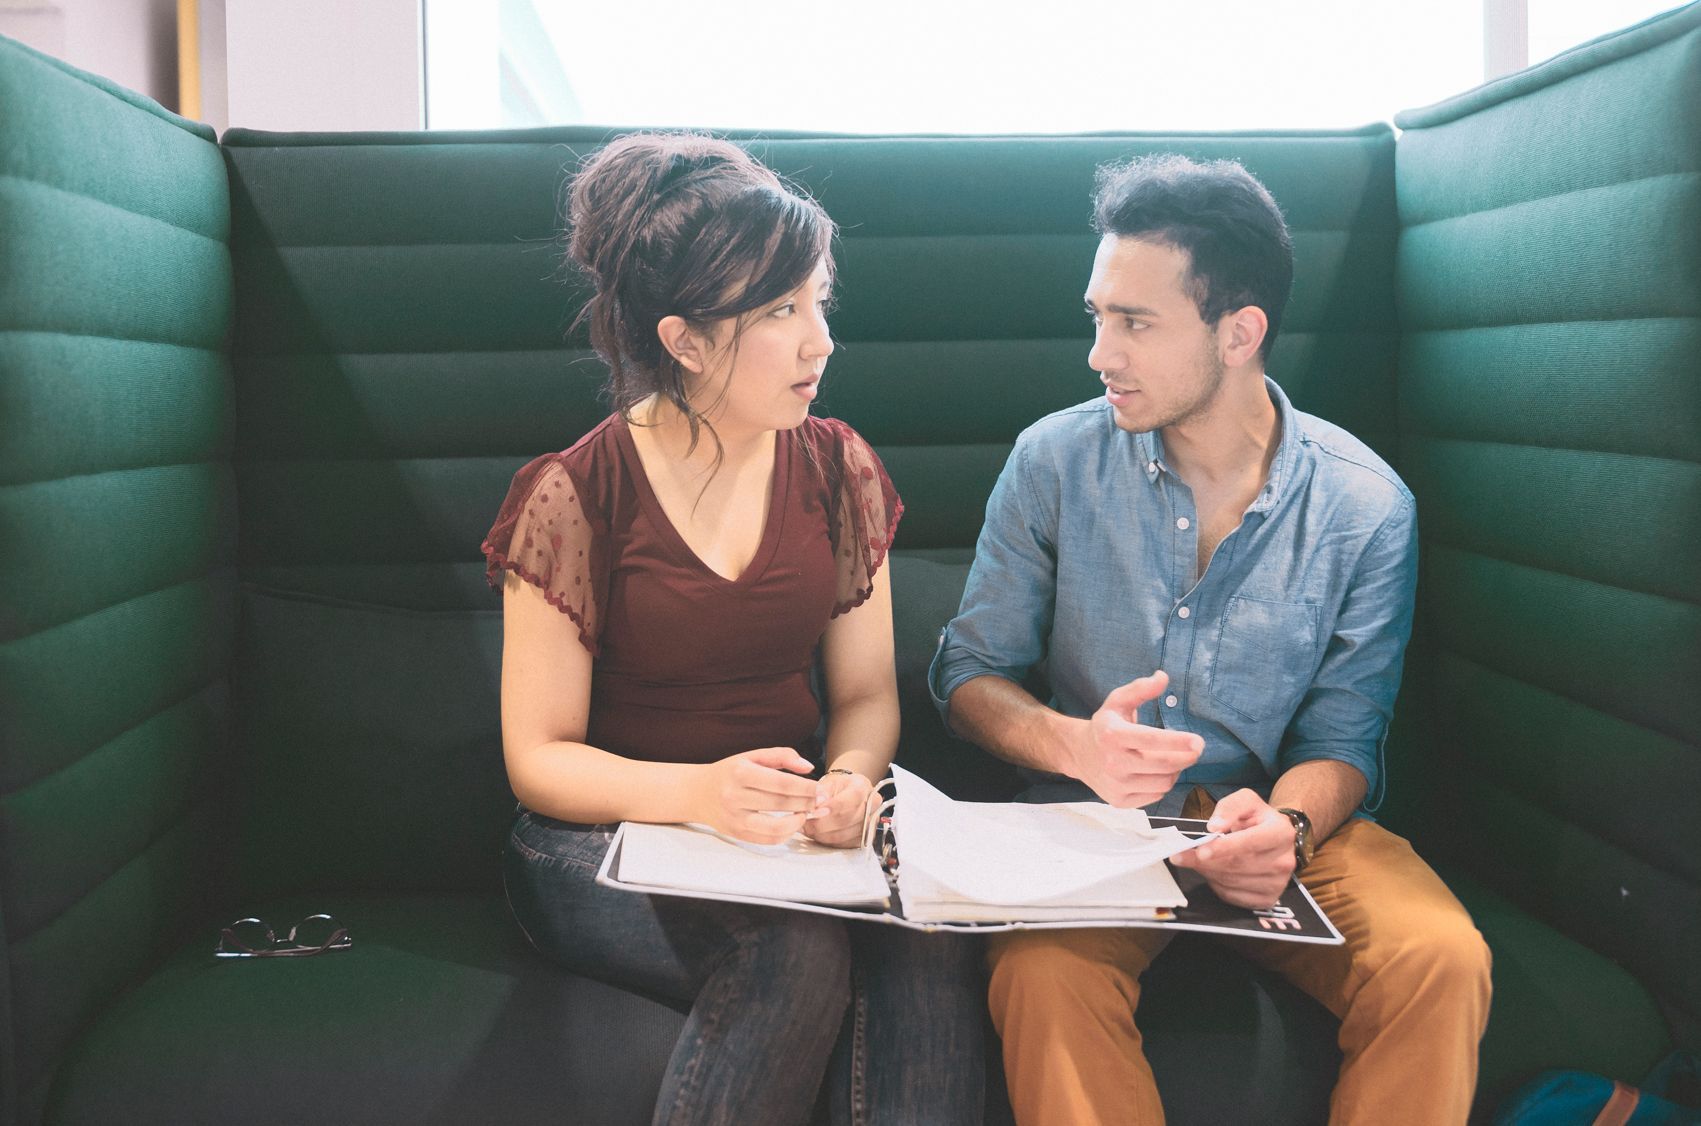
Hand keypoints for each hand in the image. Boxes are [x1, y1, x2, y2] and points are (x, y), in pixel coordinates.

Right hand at [694, 748, 817, 844]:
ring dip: (797, 822)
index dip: (805, 788)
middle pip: (780, 804)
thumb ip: (782, 756)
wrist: (697, 792)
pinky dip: (785, 834)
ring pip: (775, 827)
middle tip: (821, 802)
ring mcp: (734, 818)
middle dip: (806, 803)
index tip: (820, 789)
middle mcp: (734, 796)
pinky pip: (767, 840)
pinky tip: (792, 824)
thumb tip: (808, 767)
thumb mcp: (752, 756)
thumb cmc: (729, 772)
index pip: (781, 783)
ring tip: (806, 813)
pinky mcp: (736, 833)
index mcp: (740, 772)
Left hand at [803, 770, 874, 848]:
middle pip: (846, 820)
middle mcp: (871, 806)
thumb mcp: (828, 782)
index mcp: (863, 787)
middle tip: (805, 822)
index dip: (832, 807)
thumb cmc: (838, 788)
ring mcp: (869, 824)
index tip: (815, 811)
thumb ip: (822, 791)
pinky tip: (818, 834)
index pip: (852, 798)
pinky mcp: (863, 838)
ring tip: (808, 828)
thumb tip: (817, 802)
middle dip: (821, 823)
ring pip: (843, 835)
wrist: (846, 795)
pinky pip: (843, 844)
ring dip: (822, 834)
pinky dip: (827, 841)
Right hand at [1064, 670, 1203, 806]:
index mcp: (1112, 735)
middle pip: (1163, 765)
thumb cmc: (1105, 725)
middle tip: (1196, 750)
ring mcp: (1115, 785)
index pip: (1152, 740)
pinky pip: (1155, 796)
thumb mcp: (1118, 701)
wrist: (1078, 753)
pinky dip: (1163, 784)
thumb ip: (1141, 688)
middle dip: (1186, 757)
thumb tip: (1163, 677)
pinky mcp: (1119, 801)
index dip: (1179, 741)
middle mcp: (1112, 763)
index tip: (1199, 741)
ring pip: (1163, 783)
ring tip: (1174, 759)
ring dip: (1175, 771)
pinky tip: (1159, 772)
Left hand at [1170, 788, 1295, 908]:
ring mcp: (1277, 883)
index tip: (1201, 850)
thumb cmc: (1257, 819)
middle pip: (1237, 865)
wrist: (1276, 839)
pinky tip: (1212, 872)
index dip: (1224, 848)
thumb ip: (1230, 807)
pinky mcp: (1268, 899)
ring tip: (1196, 859)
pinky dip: (1216, 885)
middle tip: (1180, 856)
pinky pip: (1232, 896)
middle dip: (1204, 861)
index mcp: (1281, 833)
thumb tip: (1214, 826)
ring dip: (1208, 871)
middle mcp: (1284, 861)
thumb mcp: (1246, 801)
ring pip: (1232, 882)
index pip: (1250, 842)